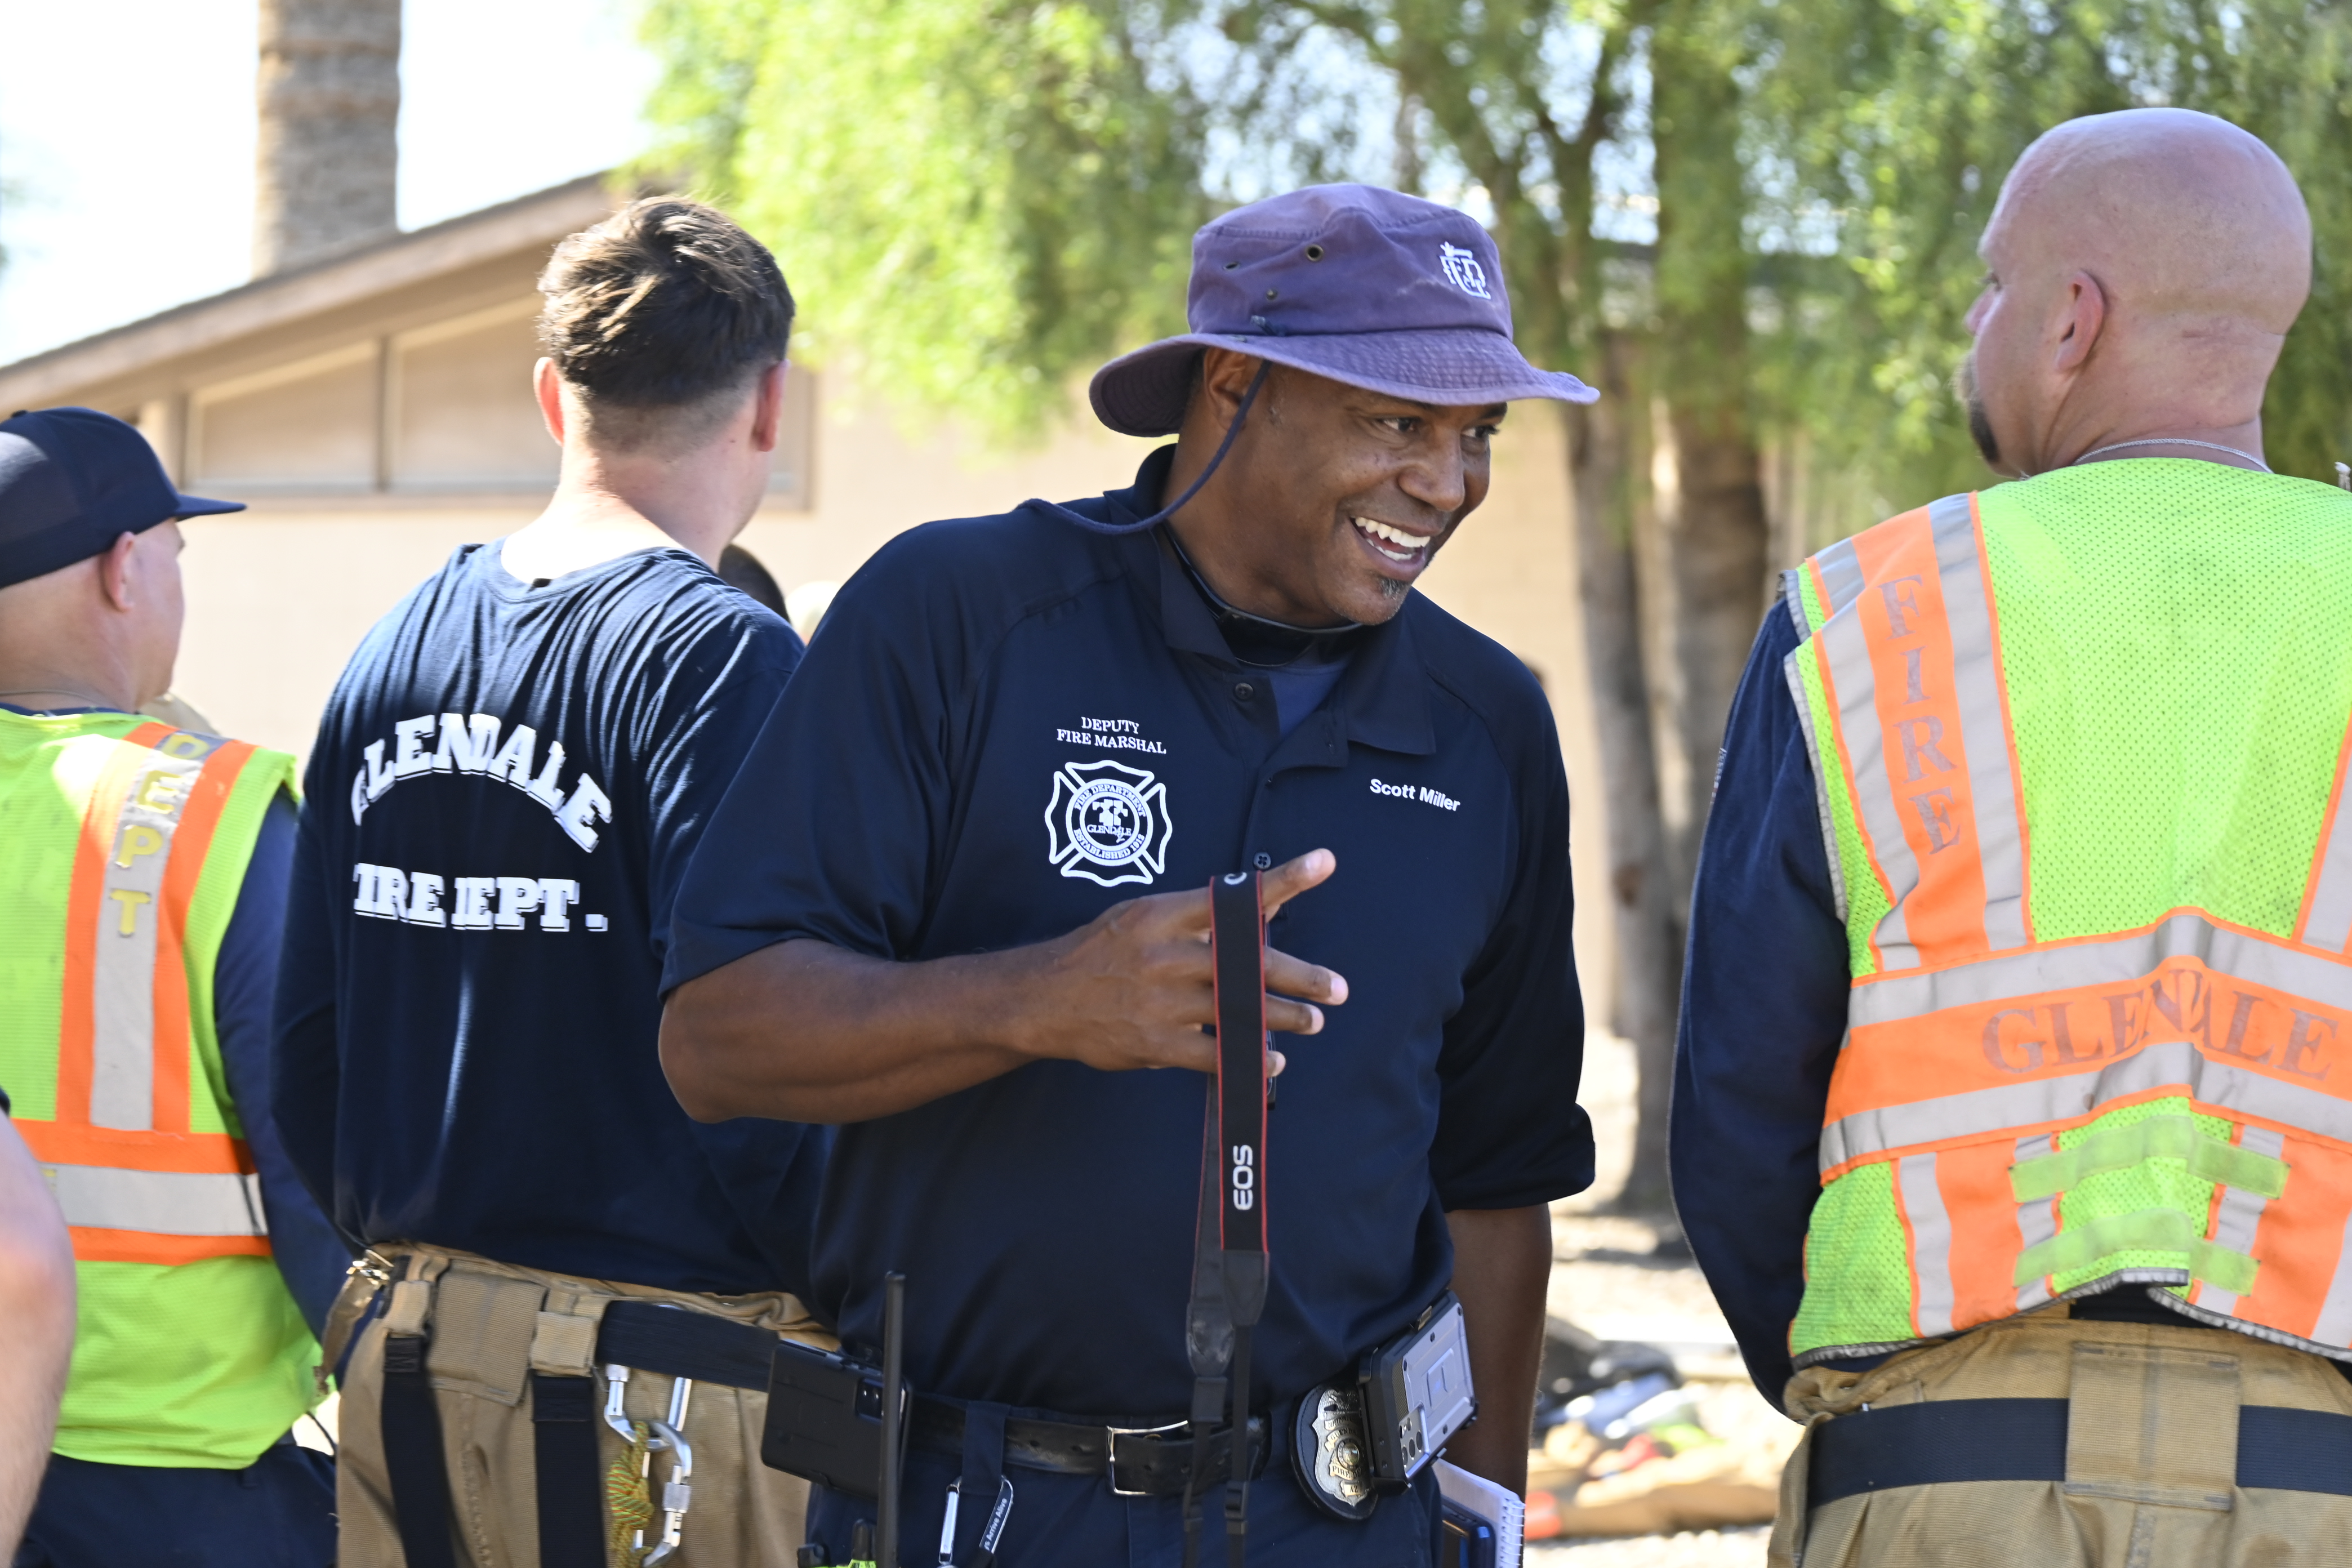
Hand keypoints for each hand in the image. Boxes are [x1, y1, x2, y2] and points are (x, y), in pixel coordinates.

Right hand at [1011, 849, 1346, 1074]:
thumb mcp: (1139, 917)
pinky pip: (1214, 1052)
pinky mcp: (1154, 1041)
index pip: (1232, 896)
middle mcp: (1165, 953)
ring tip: (1312, 1021)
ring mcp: (1160, 1000)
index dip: (1281, 880)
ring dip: (1282, 1018)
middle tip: (1336, 988)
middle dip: (1299, 975)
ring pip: (1238, 1008)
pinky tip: (1270, 1063)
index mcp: (1163, 914)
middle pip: (1247, 961)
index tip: (1323, 863)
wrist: (1044, 998)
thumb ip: (1192, 918)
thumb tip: (1250, 915)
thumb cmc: (1100, 953)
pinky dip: (1248, 1058)